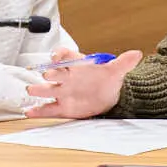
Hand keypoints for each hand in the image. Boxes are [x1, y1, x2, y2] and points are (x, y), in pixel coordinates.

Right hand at [25, 49, 143, 118]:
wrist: (108, 96)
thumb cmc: (107, 79)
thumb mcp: (116, 70)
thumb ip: (124, 62)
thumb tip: (137, 54)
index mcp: (76, 65)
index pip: (64, 56)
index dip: (59, 55)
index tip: (57, 57)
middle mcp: (66, 77)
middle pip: (53, 72)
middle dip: (50, 74)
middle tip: (48, 76)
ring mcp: (62, 92)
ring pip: (46, 89)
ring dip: (38, 89)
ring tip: (31, 90)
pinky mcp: (62, 107)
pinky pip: (48, 108)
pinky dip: (38, 110)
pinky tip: (29, 112)